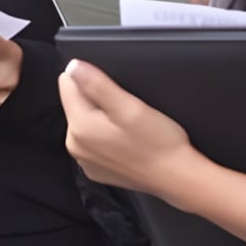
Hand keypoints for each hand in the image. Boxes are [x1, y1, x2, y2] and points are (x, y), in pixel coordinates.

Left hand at [59, 59, 196, 196]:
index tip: (113, 90)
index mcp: (79, 127)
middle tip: (126, 111)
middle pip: (76, 103)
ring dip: (102, 119)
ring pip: (85, 122)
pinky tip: (127, 141)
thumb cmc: (158, 144)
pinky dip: (107, 138)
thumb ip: (97, 84)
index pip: (68, 84)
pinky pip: (94, 142)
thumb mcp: (129, 106)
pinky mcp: (96, 168)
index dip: (91, 79)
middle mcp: (75, 145)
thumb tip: (73, 67)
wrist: (177, 177)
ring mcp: (85, 159)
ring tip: (128, 127)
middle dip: (97, 100)